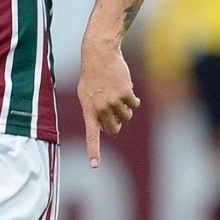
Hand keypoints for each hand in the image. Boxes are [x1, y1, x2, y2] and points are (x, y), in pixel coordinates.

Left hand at [77, 44, 139, 168]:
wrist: (99, 54)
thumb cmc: (92, 75)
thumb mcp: (85, 94)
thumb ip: (94, 112)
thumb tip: (110, 128)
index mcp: (89, 110)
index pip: (91, 135)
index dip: (94, 151)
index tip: (95, 165)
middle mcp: (101, 108)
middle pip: (114, 129)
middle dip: (116, 123)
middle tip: (113, 110)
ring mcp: (114, 101)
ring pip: (126, 117)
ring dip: (125, 109)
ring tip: (117, 94)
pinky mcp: (126, 93)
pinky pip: (134, 105)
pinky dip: (133, 100)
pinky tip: (126, 88)